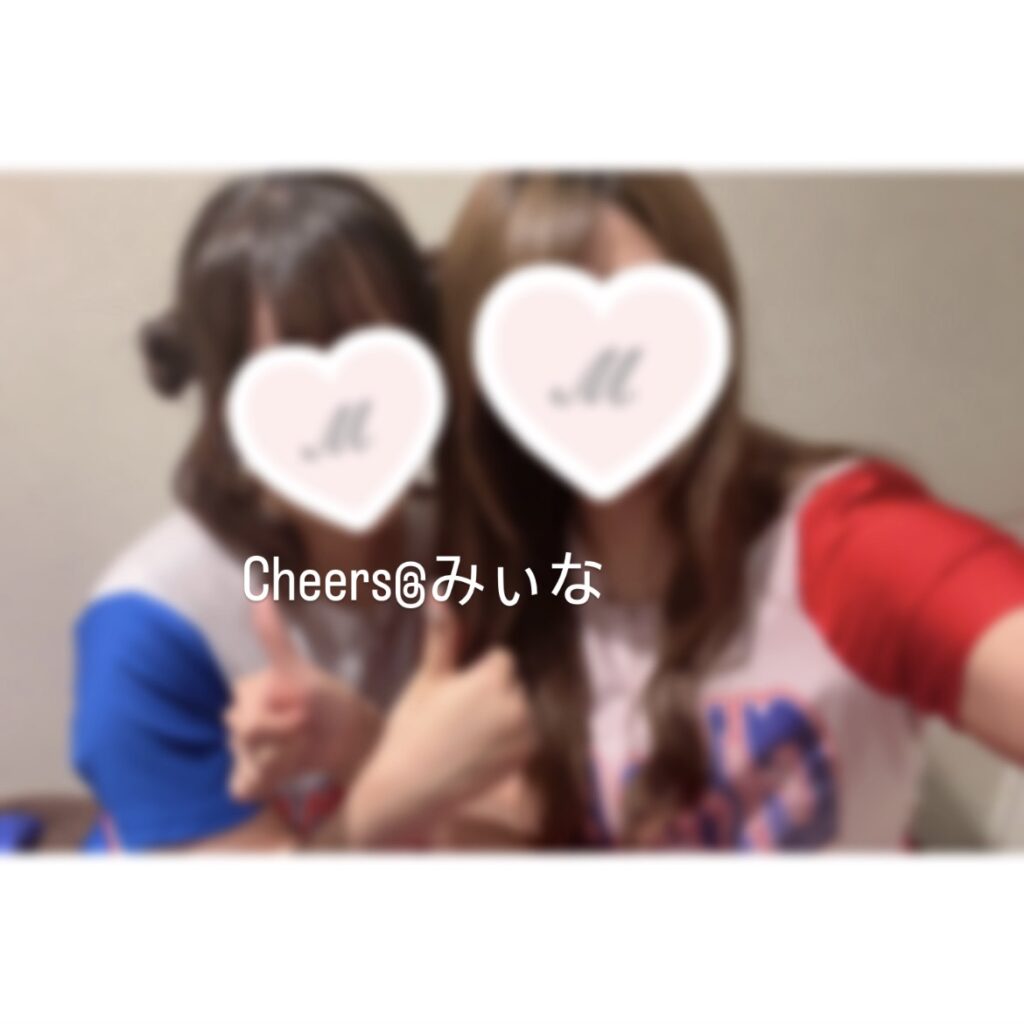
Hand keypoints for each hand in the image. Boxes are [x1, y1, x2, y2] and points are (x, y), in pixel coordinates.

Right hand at [226, 600, 380, 801]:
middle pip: (248, 746)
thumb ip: (275, 638)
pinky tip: (289, 770)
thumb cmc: (329, 702)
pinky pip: (241, 788)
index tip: (305, 715)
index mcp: (244, 692)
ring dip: (287, 763)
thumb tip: (259, 595)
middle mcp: (236, 719)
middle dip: (287, 741)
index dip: (282, 724)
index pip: (247, 723)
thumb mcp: (302, 673)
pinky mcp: (250, 777)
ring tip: (305, 748)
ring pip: (251, 770)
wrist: (352, 736)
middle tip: (308, 730)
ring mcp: (241, 751)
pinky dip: (266, 783)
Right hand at [342, 601, 536, 845]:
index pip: (501, 660)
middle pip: (512, 685)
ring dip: (501, 717)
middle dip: (492, 695)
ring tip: (465, 736)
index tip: (455, 695)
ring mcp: (524, 735)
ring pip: (519, 710)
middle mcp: (518, 704)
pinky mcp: (524, 760)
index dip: (477, 674)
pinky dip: (506, 742)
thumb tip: (437, 591)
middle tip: (456, 718)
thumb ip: (442, 636)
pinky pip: (522, 737)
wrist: (408, 790)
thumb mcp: (427, 679)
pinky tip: (477, 753)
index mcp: (495, 678)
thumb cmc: (412, 729)